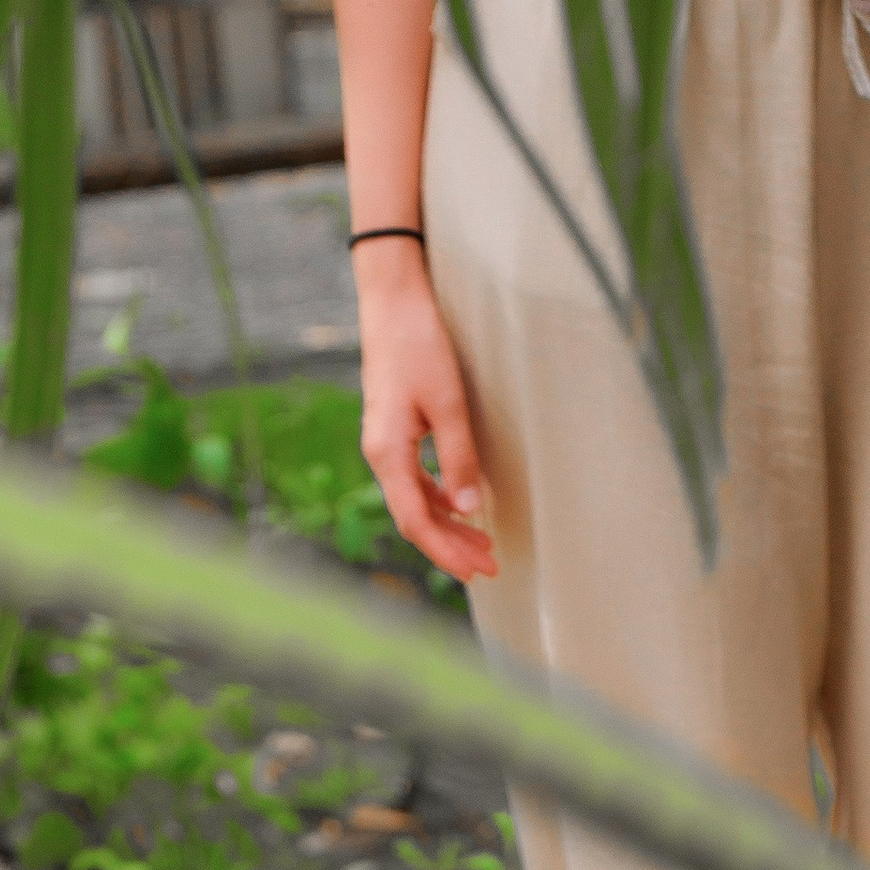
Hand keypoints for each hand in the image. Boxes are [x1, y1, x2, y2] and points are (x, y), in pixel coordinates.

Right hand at [356, 249, 495, 582]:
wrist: (393, 300)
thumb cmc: (419, 343)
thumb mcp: (447, 402)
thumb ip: (458, 458)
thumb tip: (469, 510)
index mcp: (387, 452)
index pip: (415, 520)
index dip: (445, 550)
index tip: (476, 569)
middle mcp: (380, 455)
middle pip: (415, 517)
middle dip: (451, 546)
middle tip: (489, 566)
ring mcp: (386, 445)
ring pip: (416, 501)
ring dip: (448, 525)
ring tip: (483, 543)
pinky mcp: (395, 433)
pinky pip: (416, 480)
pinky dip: (440, 499)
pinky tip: (463, 506)